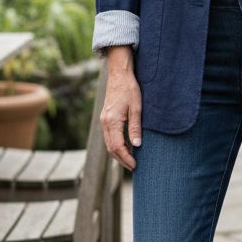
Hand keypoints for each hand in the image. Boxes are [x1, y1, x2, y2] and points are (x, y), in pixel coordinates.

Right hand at [101, 45, 142, 169]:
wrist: (119, 74)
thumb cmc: (130, 89)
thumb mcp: (136, 108)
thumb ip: (135, 127)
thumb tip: (137, 145)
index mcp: (112, 121)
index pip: (118, 146)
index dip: (126, 158)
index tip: (135, 165)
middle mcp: (105, 122)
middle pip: (111, 148)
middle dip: (122, 159)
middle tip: (133, 167)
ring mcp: (104, 120)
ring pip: (108, 143)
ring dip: (118, 153)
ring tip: (130, 160)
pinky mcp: (105, 117)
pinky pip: (109, 136)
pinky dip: (116, 145)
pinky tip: (125, 146)